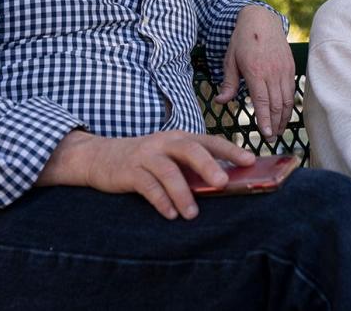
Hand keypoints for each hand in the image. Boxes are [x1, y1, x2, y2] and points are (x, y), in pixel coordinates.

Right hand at [36, 130, 254, 219]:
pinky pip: (147, 186)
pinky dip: (160, 200)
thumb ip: (192, 167)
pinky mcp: (129, 171)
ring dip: (183, 193)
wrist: (100, 156)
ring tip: (192, 214)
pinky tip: (170, 214)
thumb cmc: (145, 160)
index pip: (209, 141)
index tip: (250, 160)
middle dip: (208, 165)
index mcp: (179, 138)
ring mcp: (146, 156)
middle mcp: (164, 143)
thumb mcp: (169, 157)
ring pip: (168, 171)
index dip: (230, 150)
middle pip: (189, 149)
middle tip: (223, 183)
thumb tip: (225, 183)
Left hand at [215, 5, 293, 139]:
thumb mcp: (230, 60)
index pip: (262, 102)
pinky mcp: (290, 66)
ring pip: (287, 100)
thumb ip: (228, 83)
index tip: (265, 135)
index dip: (265, 120)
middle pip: (277, 105)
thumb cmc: (242, 40)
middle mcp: (272, 72)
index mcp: (256, 72)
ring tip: (278, 130)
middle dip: (275, 125)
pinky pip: (292, 90)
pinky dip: (289, 105)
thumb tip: (220, 102)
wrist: (261, 19)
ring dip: (283, 118)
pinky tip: (285, 114)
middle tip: (270, 139)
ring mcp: (284, 70)